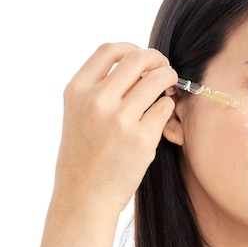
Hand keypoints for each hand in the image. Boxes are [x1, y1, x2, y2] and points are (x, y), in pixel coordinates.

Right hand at [53, 43, 176, 212]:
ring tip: (167, 91)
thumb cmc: (85, 155)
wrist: (84, 197)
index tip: (143, 59)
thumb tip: (141, 65)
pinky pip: (166, 107)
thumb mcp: (78, 114)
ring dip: (169, 80)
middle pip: (139, 58)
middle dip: (159, 60)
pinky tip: (160, 118)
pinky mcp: (142, 139)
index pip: (110, 50)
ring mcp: (120, 120)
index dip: (133, 49)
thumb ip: (101, 88)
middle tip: (165, 71)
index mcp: (77, 91)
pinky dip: (168, 107)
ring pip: (159, 80)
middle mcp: (97, 101)